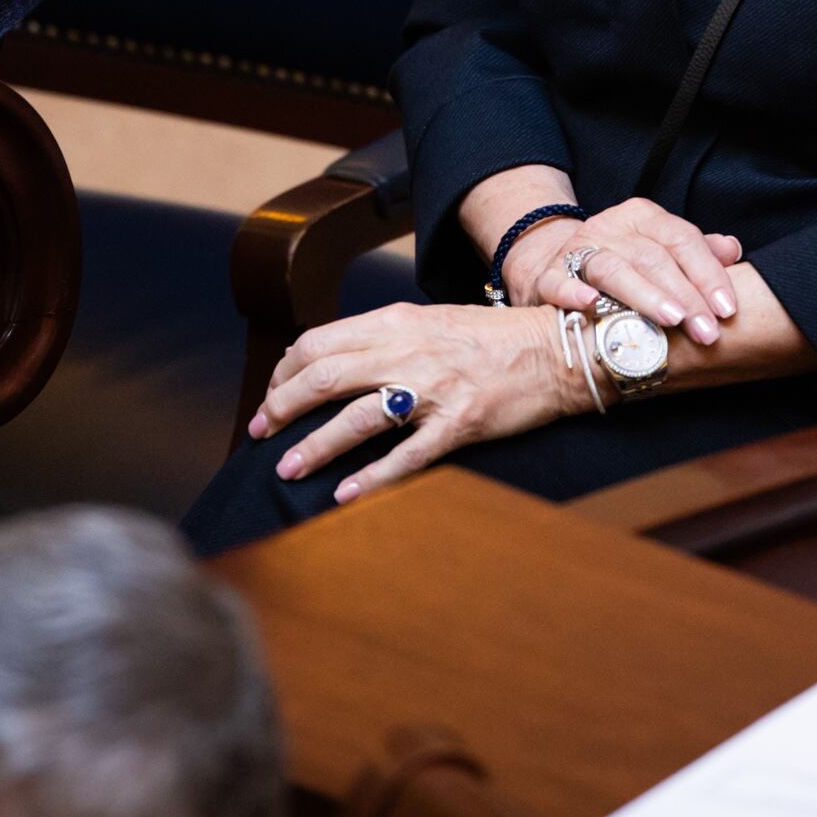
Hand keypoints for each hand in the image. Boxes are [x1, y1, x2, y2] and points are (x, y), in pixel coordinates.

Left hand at [243, 303, 581, 504]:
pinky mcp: (461, 423)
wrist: (556, 349)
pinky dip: (372, 478)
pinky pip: (408, 455)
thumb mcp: (431, 321)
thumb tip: (334, 358)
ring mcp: (434, 389)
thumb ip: (385, 336)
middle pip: (324, 377)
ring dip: (315, 446)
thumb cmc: (493, 338)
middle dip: (281, 406)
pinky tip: (345, 495)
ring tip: (287, 469)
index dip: (284, 371)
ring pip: (356, 417)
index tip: (272, 395)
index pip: (318, 342)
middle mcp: (409, 351)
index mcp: (397, 322)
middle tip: (261, 432)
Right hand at [506, 197, 741, 346]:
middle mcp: (610, 227)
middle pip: (653, 258)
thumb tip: (732, 249)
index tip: (727, 309)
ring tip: (671, 320)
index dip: (708, 273)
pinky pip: (559, 281)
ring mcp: (577, 250)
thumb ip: (697, 251)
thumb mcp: (660, 248)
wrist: (554, 263)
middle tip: (706, 330)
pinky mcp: (549, 275)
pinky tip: (590, 305)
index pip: (681, 239)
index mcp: (642, 217)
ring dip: (644, 295)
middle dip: (685, 296)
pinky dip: (573, 292)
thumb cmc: (623, 262)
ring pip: (613, 268)